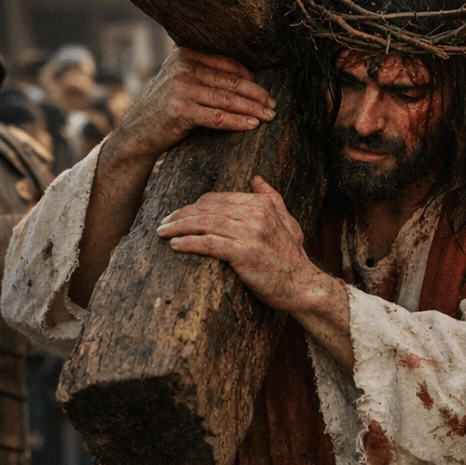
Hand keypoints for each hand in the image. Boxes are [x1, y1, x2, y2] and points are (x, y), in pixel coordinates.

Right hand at [109, 49, 274, 165]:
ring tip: (269, 116)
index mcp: (185, 54)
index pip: (227, 64)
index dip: (250, 78)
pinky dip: (238, 121)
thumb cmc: (165, 107)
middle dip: (257, 95)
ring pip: (228, 100)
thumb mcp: (180, 80)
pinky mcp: (180, 110)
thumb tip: (247, 76)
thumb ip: (203, 71)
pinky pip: (218, 117)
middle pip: (231, 82)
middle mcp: (183, 68)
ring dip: (253, 109)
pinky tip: (252, 125)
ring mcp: (181, 88)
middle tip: (273, 105)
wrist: (137, 133)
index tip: (264, 91)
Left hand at [157, 176, 353, 367]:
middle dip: (181, 214)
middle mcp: (256, 214)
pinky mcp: (244, 254)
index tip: (179, 213)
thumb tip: (256, 178)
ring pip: (204, 224)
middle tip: (162, 222)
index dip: (195, 205)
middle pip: (207, 209)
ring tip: (161, 232)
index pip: (218, 198)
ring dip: (178, 227)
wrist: (303, 286)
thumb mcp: (288, 220)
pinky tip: (174, 245)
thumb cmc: (293, 257)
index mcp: (262, 204)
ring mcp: (250, 233)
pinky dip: (188, 242)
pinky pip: (208, 243)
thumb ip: (271, 197)